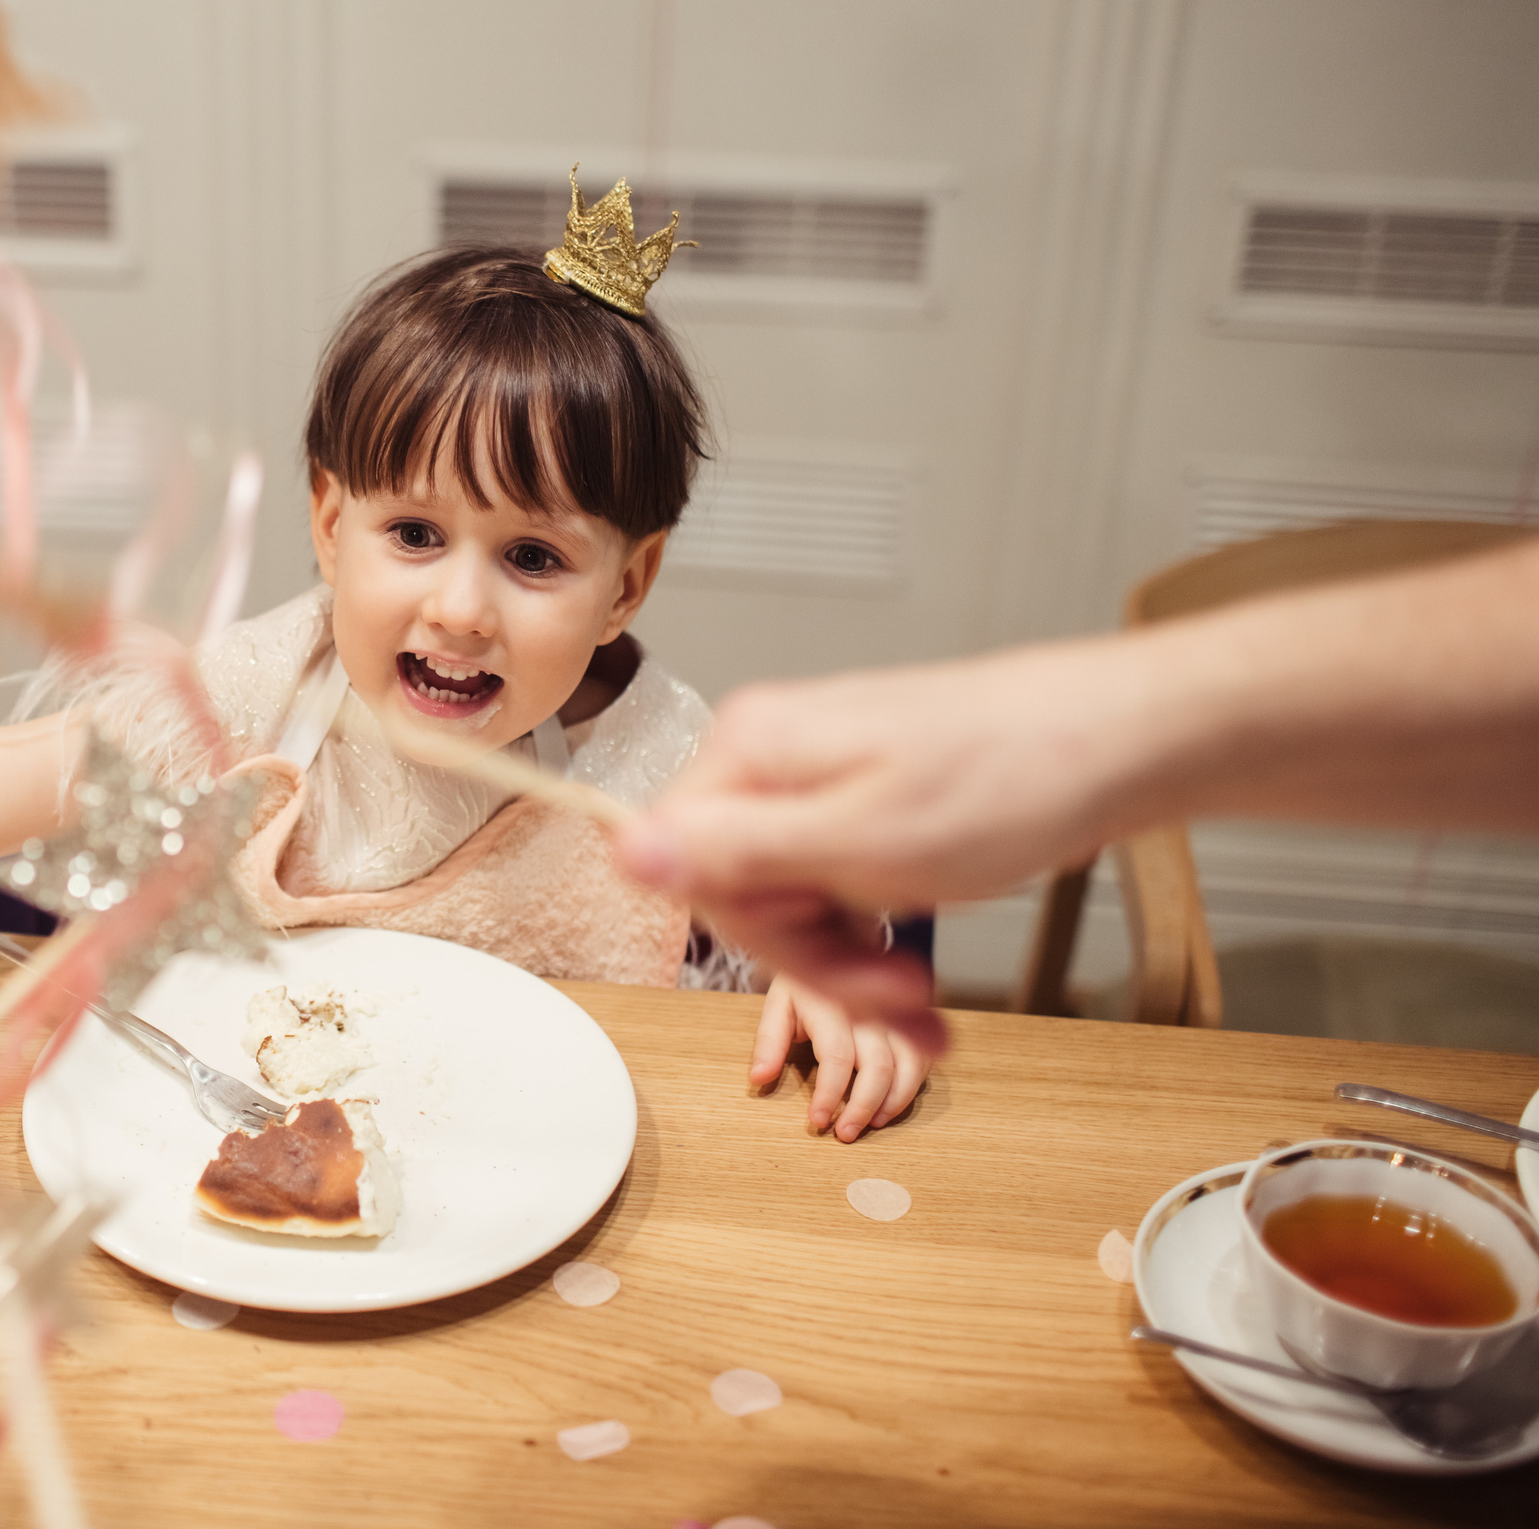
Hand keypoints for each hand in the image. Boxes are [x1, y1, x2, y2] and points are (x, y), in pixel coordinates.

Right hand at [619, 639, 1147, 1044]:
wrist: (1112, 740)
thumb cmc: (1006, 777)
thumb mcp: (862, 839)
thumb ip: (738, 850)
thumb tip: (624, 850)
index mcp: (751, 751)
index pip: (682, 868)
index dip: (756, 937)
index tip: (830, 973)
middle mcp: (769, 755)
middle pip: (740, 889)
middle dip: (820, 959)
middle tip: (900, 994)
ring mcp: (814, 776)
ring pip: (790, 897)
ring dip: (852, 961)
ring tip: (923, 995)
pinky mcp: (857, 796)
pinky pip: (832, 884)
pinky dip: (873, 933)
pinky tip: (917, 963)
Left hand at [751, 974, 929, 1141]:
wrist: (842, 948)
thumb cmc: (808, 986)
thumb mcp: (779, 1005)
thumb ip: (769, 1042)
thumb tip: (758, 1079)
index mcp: (832, 1004)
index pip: (837, 1057)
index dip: (830, 1094)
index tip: (818, 1122)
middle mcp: (871, 1010)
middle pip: (878, 1066)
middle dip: (864, 1107)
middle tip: (845, 1134)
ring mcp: (897, 1016)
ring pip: (909, 1065)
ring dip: (894, 1101)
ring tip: (874, 1124)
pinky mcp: (913, 1024)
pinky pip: (923, 1059)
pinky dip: (913, 1086)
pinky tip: (892, 1105)